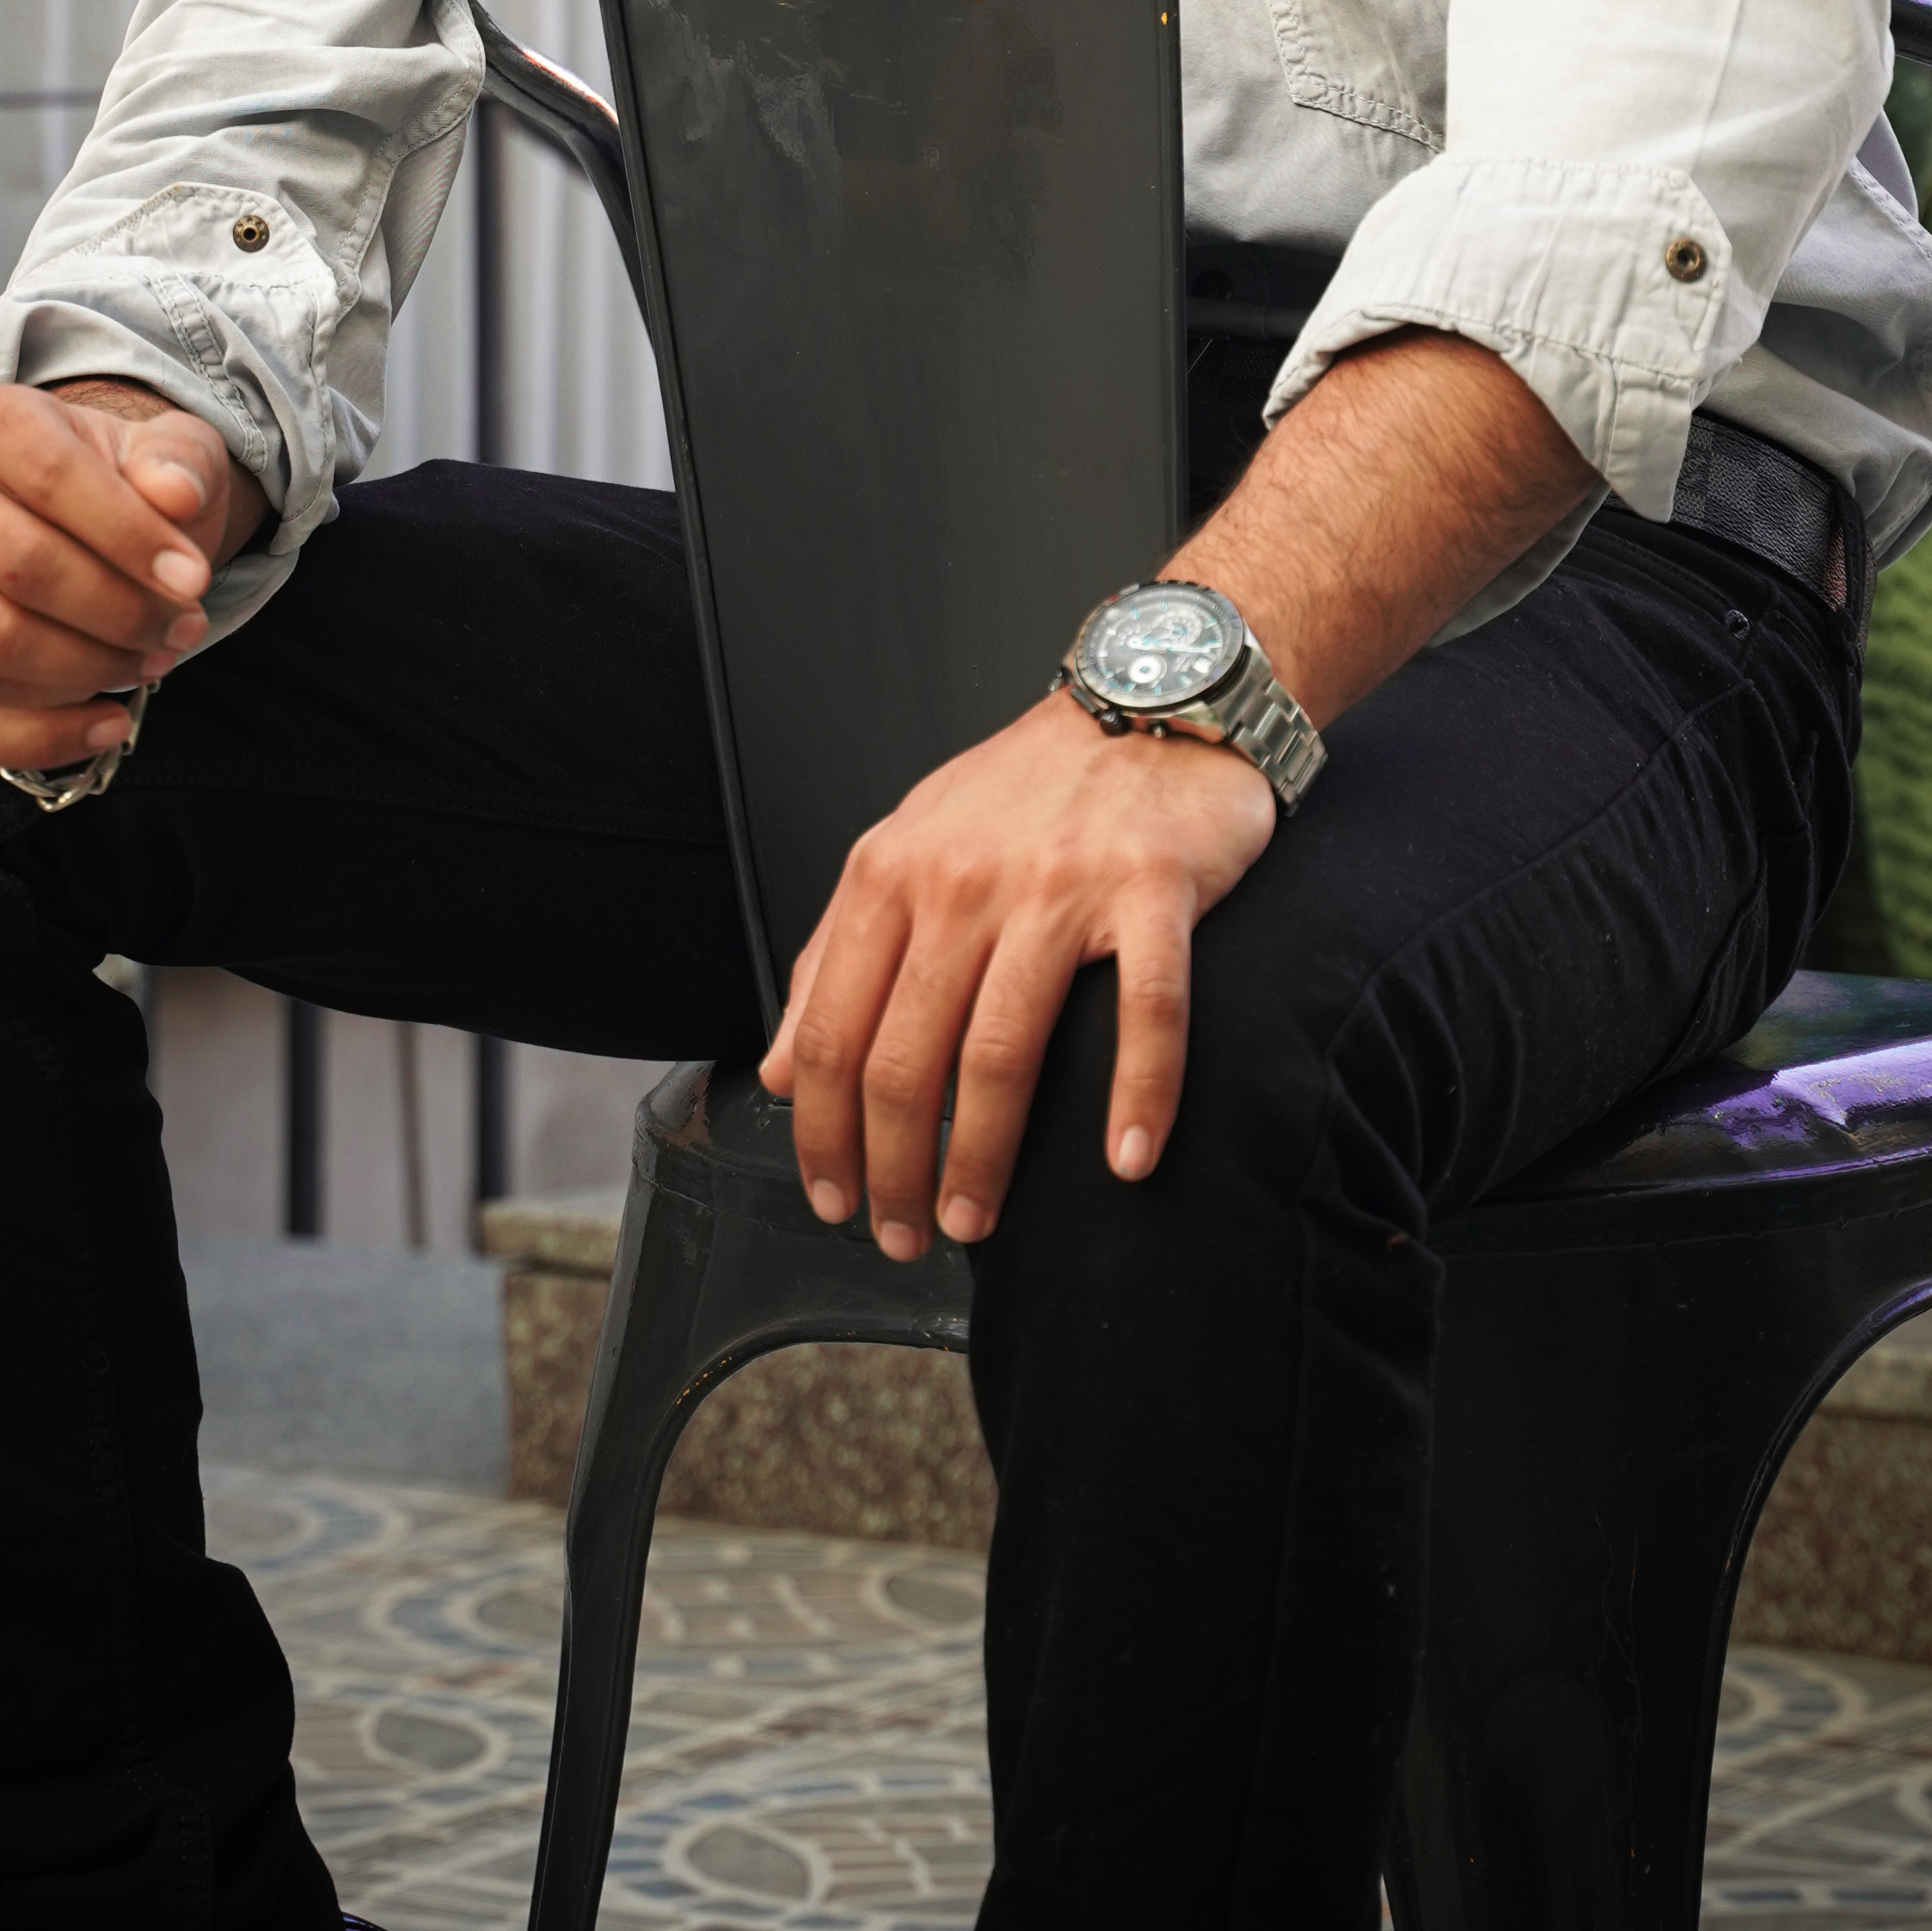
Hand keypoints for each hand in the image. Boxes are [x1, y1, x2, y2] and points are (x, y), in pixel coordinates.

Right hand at [0, 378, 273, 770]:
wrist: (97, 530)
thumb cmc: (133, 488)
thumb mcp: (175, 457)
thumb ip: (180, 463)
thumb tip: (173, 494)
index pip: (50, 475)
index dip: (128, 534)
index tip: (193, 579)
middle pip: (22, 564)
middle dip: (121, 609)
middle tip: (183, 626)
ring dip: (93, 665)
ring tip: (153, 659)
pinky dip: (37, 738)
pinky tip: (105, 725)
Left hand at [755, 334, 1594, 1260]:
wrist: (1150, 696)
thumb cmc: (1030, 789)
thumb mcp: (908, 848)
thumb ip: (838, 956)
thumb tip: (779, 1071)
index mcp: (893, 875)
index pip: (834, 1032)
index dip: (824, 1134)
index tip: (833, 1199)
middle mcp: (964, 881)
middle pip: (906, 1060)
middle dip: (892, 1170)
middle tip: (902, 1234)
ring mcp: (1060, 886)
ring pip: (1001, 1052)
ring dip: (982, 1160)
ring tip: (973, 1221)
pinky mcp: (1152, 889)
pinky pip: (1146, 1011)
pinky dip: (1138, 1096)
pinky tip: (1125, 1161)